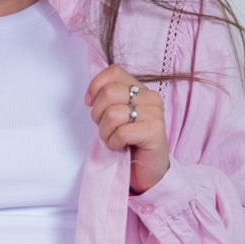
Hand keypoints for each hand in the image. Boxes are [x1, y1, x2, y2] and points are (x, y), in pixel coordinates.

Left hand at [85, 65, 169, 193]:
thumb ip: (108, 101)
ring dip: (106, 132)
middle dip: (98, 115)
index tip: (90, 104)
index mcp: (140, 90)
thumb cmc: (130, 144)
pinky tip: (122, 147)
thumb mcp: (117, 117)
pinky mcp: (155, 131)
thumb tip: (89, 97)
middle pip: (109, 93)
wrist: (149, 171)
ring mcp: (155, 113)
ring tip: (114, 140)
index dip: (95, 86)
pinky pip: (122, 132)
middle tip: (105, 129)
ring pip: (112, 114)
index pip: (114, 72)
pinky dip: (115, 143)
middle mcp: (150, 97)